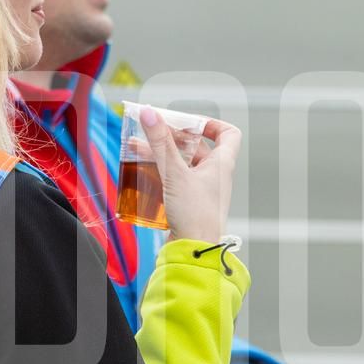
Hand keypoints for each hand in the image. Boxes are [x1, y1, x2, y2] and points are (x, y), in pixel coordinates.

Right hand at [139, 107, 240, 243]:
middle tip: (151, 132)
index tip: (190, 122)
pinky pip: (175, 182)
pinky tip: (141, 174)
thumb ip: (160, 143)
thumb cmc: (195, 215)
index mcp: (222, 164)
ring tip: (135, 150)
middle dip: (171, 138)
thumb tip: (149, 113)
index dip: (212, 124)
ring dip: (160, 155)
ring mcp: (202, 191)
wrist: (194, 251)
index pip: (229, 134)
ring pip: (182, 165)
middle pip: (196, 147)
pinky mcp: (189, 204)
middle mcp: (215, 176)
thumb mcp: (175, 174)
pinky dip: (160, 174)